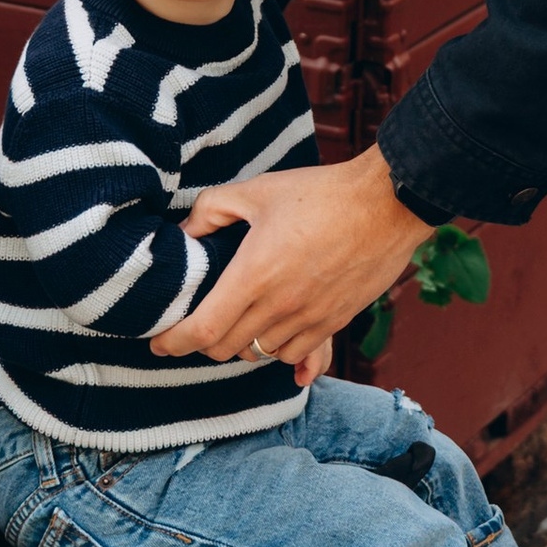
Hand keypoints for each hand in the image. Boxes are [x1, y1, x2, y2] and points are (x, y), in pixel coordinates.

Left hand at [155, 150, 428, 377]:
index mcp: (253, 275)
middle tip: (196, 328)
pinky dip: (280, 353)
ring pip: (261, 355)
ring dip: (243, 347)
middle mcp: (279, 306)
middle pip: (227, 349)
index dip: (174, 343)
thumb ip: (211, 210)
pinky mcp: (335, 321)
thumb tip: (186, 233)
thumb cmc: (320, 193)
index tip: (160, 344)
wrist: (386, 204)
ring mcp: (310, 318)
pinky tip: (276, 341)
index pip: (203, 330)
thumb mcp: (257, 191)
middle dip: (203, 344)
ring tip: (237, 327)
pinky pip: (299, 356)